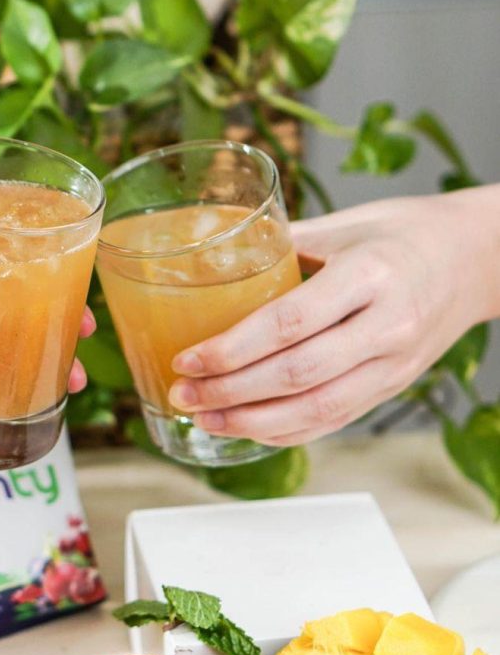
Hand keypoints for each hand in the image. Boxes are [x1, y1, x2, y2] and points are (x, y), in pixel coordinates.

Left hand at [168, 187, 499, 446]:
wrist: (477, 258)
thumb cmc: (406, 232)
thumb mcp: (345, 224)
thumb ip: (283, 242)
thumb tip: (214, 256)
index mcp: (369, 273)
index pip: (291, 322)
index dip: (232, 348)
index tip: (188, 358)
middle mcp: (387, 324)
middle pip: (297, 374)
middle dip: (231, 392)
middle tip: (184, 395)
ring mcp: (395, 363)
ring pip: (318, 408)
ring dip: (253, 422)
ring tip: (205, 419)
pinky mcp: (395, 386)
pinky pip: (337, 419)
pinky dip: (288, 431)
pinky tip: (248, 429)